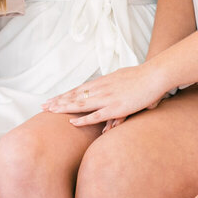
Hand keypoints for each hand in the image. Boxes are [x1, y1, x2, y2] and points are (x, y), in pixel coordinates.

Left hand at [43, 65, 169, 125]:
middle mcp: (100, 89)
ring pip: (80, 104)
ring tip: (50, 112)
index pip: (78, 89)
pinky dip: (83, 119)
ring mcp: (106, 98)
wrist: (154, 75)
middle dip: (58, 102)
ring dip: (64, 108)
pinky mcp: (115, 107)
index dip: (64, 95)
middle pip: (74, 96)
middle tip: (42, 106)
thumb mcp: (122, 78)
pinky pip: (95, 115)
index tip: (52, 99)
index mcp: (102, 82)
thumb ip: (114, 85)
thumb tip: (111, 90)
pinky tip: (71, 122)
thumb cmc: (141, 77)